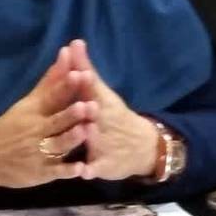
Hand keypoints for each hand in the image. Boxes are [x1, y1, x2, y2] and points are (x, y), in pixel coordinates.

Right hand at [0, 45, 93, 189]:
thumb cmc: (11, 125)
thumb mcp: (28, 102)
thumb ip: (50, 80)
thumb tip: (68, 51)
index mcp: (34, 111)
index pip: (51, 96)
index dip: (65, 86)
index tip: (80, 74)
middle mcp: (37, 130)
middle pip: (56, 121)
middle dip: (71, 114)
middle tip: (88, 104)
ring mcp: (39, 152)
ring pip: (58, 145)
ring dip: (71, 138)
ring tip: (86, 130)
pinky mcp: (41, 173)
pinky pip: (56, 172)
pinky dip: (67, 171)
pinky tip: (81, 170)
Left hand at [67, 40, 158, 181]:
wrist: (144, 147)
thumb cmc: (115, 117)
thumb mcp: (102, 93)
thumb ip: (85, 71)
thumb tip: (73, 43)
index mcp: (102, 102)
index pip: (90, 83)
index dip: (82, 70)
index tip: (71, 50)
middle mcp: (104, 119)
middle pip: (94, 108)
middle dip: (88, 100)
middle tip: (80, 86)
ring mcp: (106, 142)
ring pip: (97, 137)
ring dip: (90, 133)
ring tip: (85, 129)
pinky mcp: (105, 164)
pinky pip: (97, 167)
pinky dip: (90, 169)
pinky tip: (84, 172)